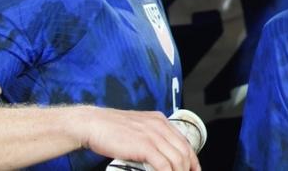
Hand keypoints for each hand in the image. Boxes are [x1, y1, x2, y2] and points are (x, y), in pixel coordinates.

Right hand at [81, 108, 198, 170]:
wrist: (93, 124)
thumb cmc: (110, 128)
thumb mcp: (136, 126)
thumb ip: (148, 135)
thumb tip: (155, 151)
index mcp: (159, 120)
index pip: (183, 141)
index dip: (192, 159)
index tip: (194, 170)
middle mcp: (160, 126)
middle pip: (184, 151)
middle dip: (188, 169)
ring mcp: (153, 135)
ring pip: (177, 159)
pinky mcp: (145, 146)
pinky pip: (164, 165)